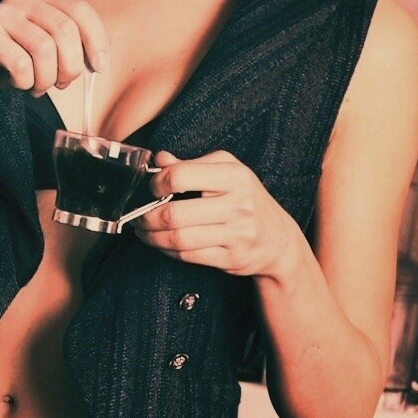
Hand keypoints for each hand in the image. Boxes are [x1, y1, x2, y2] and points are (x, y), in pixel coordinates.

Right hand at [0, 0, 109, 101]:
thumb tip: (98, 61)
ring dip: (46, 78)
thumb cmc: (9, 63)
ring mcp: (1, 12)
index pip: (81, 11)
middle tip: (60, 84)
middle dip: (70, 67)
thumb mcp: (47, 51)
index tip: (98, 68)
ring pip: (45, 49)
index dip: (96, 41)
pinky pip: (20, 62)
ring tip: (36, 87)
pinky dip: (25, 82)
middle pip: (65, 31)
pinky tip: (17, 83)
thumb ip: (72, 47)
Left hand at [133, 150, 308, 281]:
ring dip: (152, 237)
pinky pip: (188, 256)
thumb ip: (192, 165)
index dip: (157, 183)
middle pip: (175, 213)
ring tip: (143, 231)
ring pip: (178, 238)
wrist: (279, 240)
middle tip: (138, 217)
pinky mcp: (232, 258)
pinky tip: (161, 244)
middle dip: (147, 217)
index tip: (152, 188)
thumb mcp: (227, 172)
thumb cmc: (246, 199)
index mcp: (234, 175)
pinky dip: (167, 251)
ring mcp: (237, 233)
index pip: (180, 176)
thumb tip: (159, 159)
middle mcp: (238, 204)